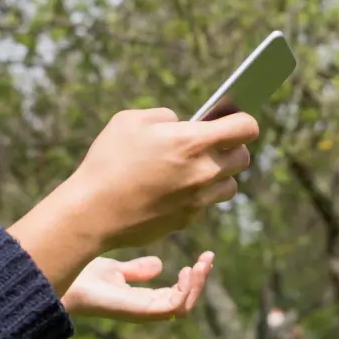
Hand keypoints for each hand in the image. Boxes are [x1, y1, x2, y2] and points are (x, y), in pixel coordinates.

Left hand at [62, 252, 214, 321]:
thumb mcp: (114, 269)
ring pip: (183, 306)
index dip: (192, 279)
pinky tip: (187, 271)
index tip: (201, 258)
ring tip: (200, 264)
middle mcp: (145, 308)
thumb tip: (159, 265)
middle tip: (208, 258)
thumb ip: (136, 270)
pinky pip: (173, 308)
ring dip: (196, 285)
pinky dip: (185, 291)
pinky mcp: (140, 311)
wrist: (64, 283)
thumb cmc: (82, 278)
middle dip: (200, 281)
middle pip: (184, 301)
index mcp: (142, 299)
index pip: (176, 295)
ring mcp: (143, 311)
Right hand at [66, 108, 259, 250]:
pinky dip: (197, 195)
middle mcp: (203, 172)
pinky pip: (205, 204)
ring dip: (219, 175)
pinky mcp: (187, 220)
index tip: (233, 120)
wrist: (92, 211)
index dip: (242, 121)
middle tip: (211, 144)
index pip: (246, 128)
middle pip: (242, 157)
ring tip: (195, 168)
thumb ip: (164, 117)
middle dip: (232, 147)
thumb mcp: (130, 121)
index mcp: (193, 142)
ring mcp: (198, 200)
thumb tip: (181, 124)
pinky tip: (173, 189)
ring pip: (229, 185)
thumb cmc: (108, 161)